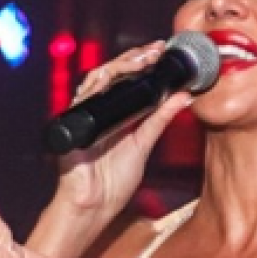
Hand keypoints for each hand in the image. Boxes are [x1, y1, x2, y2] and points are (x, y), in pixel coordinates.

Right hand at [49, 41, 194, 217]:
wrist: (94, 206)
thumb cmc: (112, 183)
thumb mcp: (144, 144)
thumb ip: (160, 119)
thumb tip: (183, 96)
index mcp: (116, 114)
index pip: (128, 79)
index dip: (142, 63)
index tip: (162, 52)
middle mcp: (99, 110)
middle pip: (113, 73)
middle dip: (134, 58)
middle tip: (155, 50)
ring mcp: (85, 115)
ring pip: (97, 78)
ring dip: (119, 65)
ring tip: (141, 59)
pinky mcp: (73, 123)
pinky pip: (83, 97)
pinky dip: (98, 85)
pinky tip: (112, 76)